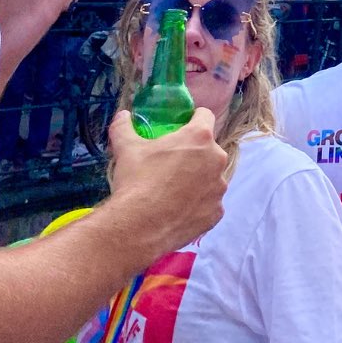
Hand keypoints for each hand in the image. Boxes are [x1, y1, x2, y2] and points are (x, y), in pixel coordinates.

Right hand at [107, 107, 228, 262]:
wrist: (138, 228)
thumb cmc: (136, 181)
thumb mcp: (126, 149)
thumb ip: (124, 127)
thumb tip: (122, 114)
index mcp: (200, 137)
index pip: (205, 116)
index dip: (193, 120)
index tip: (182, 129)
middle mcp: (217, 159)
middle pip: (209, 149)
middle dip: (194, 154)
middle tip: (171, 166)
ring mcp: (219, 187)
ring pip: (211, 177)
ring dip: (198, 180)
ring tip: (174, 192)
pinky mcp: (217, 212)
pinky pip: (210, 203)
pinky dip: (198, 206)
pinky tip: (179, 212)